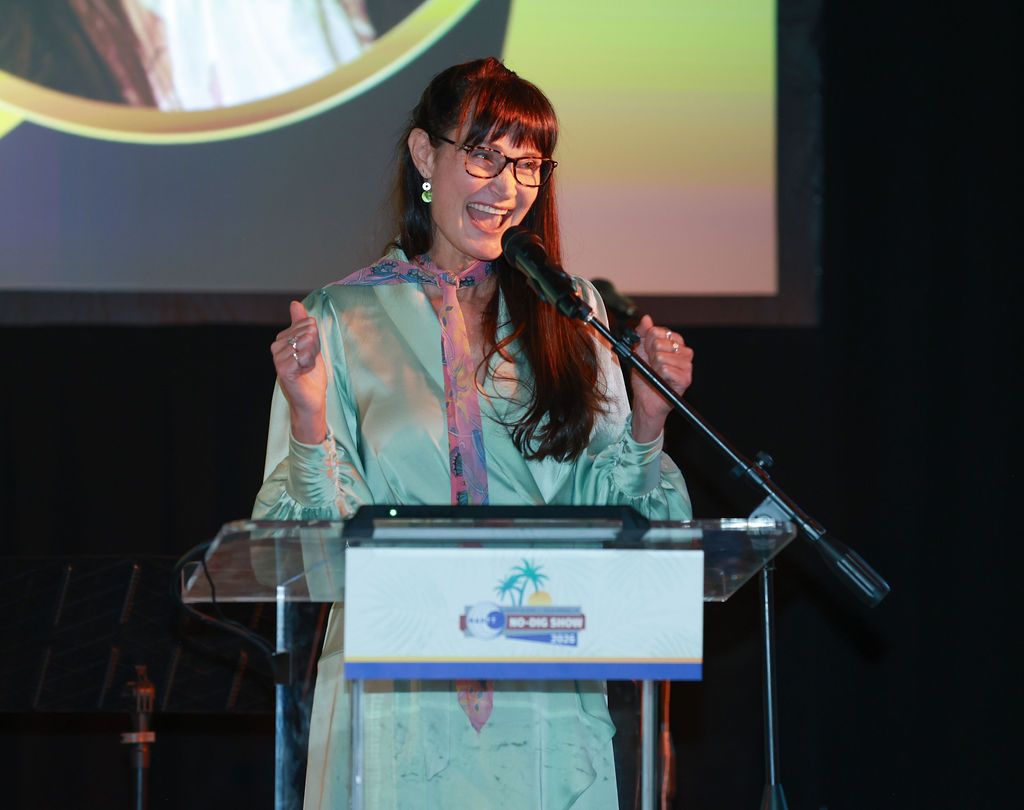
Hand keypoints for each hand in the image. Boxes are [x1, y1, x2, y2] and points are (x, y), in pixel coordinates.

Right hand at [271, 301, 327, 442]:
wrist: (311, 399)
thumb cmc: (311, 374)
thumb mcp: (310, 345)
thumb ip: (302, 324)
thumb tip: (294, 303)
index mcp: (282, 339)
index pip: (307, 324)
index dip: (316, 339)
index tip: (311, 353)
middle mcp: (276, 347)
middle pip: (307, 332)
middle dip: (315, 348)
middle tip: (309, 362)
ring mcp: (278, 359)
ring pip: (306, 344)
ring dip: (312, 357)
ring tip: (307, 368)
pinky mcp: (282, 371)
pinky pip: (302, 357)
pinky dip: (309, 365)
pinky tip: (304, 372)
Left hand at [629, 315, 693, 442]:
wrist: (645, 399)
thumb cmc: (645, 376)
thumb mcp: (639, 351)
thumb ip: (642, 333)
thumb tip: (646, 319)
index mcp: (675, 343)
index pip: (659, 331)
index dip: (648, 342)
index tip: (647, 351)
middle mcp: (684, 352)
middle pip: (660, 343)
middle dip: (650, 355)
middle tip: (652, 365)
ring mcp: (687, 365)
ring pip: (662, 357)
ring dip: (654, 367)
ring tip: (657, 373)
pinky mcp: (686, 379)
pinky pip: (667, 369)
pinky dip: (660, 375)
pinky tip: (662, 380)